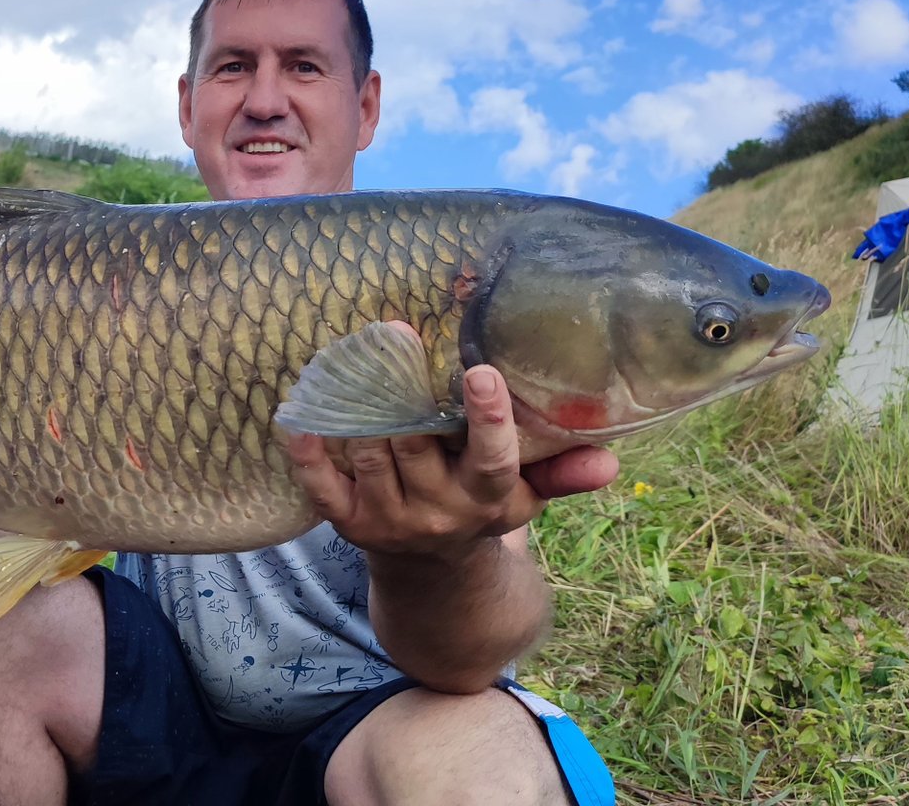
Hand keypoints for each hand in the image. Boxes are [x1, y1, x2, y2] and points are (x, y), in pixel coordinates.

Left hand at [286, 338, 617, 557]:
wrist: (431, 572)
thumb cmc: (482, 507)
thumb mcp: (525, 494)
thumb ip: (564, 473)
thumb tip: (610, 461)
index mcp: (486, 499)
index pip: (491, 459)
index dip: (487, 418)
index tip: (481, 372)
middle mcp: (437, 510)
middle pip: (417, 445)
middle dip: (405, 391)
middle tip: (397, 335)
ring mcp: (388, 518)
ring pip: (371, 455)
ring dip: (358, 407)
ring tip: (353, 354)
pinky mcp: (348, 521)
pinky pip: (322, 487)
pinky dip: (309, 454)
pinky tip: (298, 418)